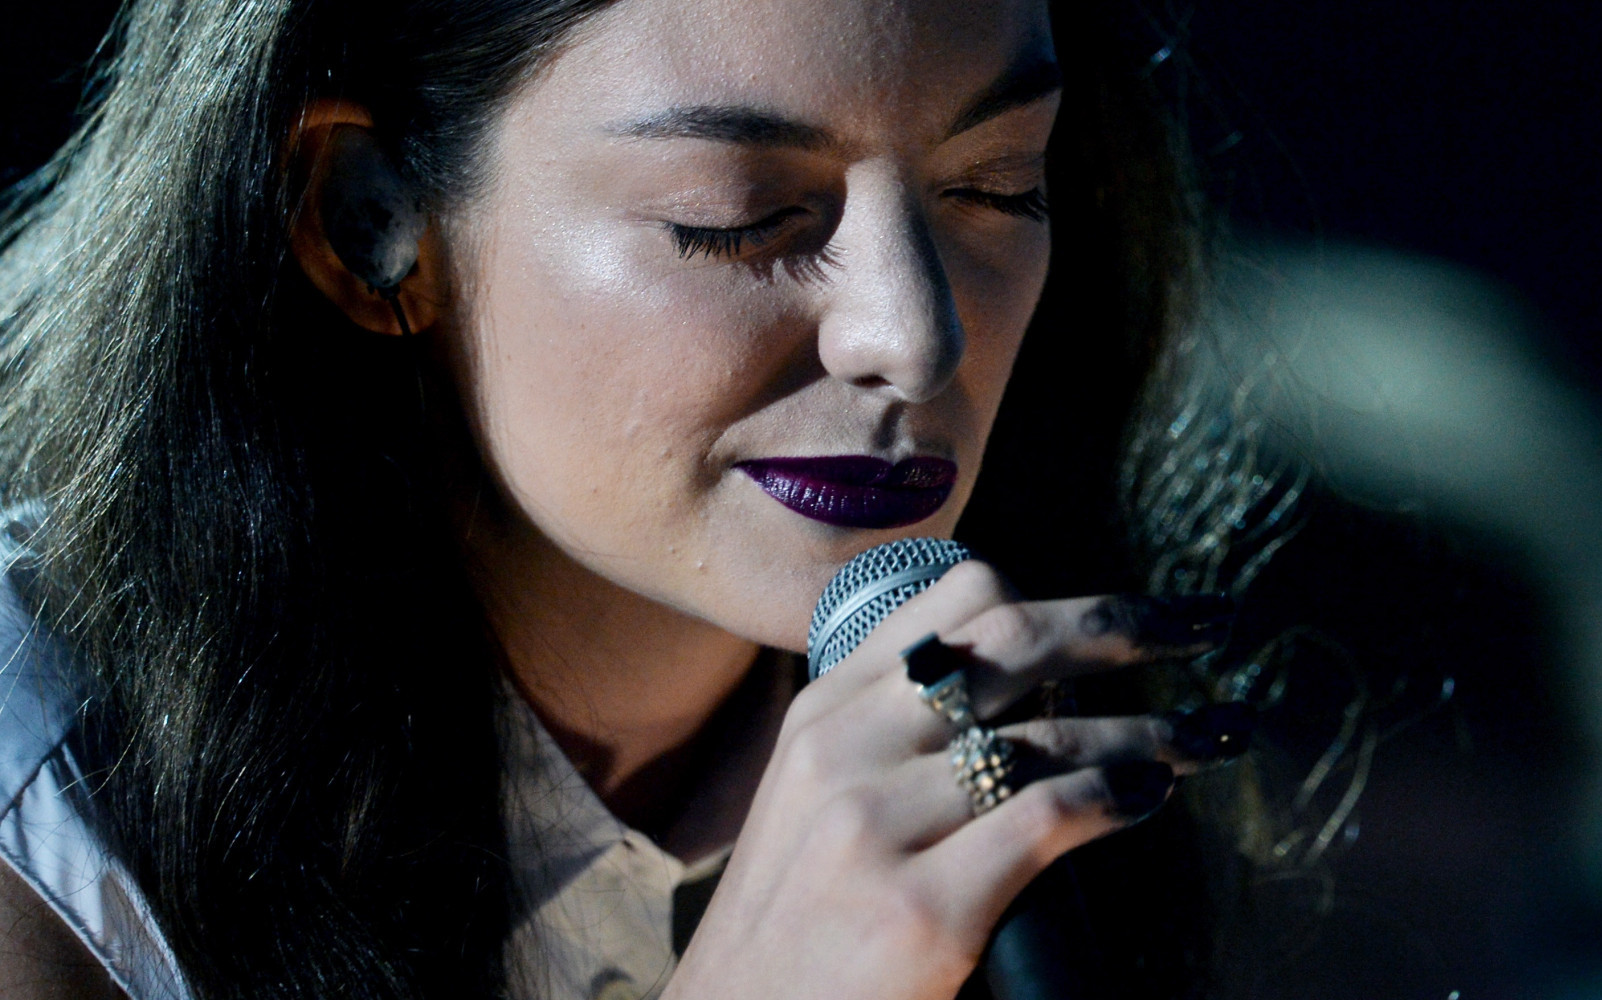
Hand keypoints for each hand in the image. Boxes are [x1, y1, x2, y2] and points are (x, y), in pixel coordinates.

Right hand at [665, 561, 1246, 999]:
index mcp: (826, 710)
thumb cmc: (794, 919)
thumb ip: (887, 736)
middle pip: (1013, 639)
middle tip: (1201, 629)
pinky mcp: (922, 909)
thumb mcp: (813, 797)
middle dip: (1125, 626)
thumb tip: (1008, 696)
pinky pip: (1046, 817)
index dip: (1058, 597)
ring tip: (1210, 736)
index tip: (1122, 619)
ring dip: (1152, 731)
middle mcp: (847, 747)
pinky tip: (1151, 798)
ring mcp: (878, 825)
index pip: (957, 600)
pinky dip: (1114, 797)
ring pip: (1047, 736)